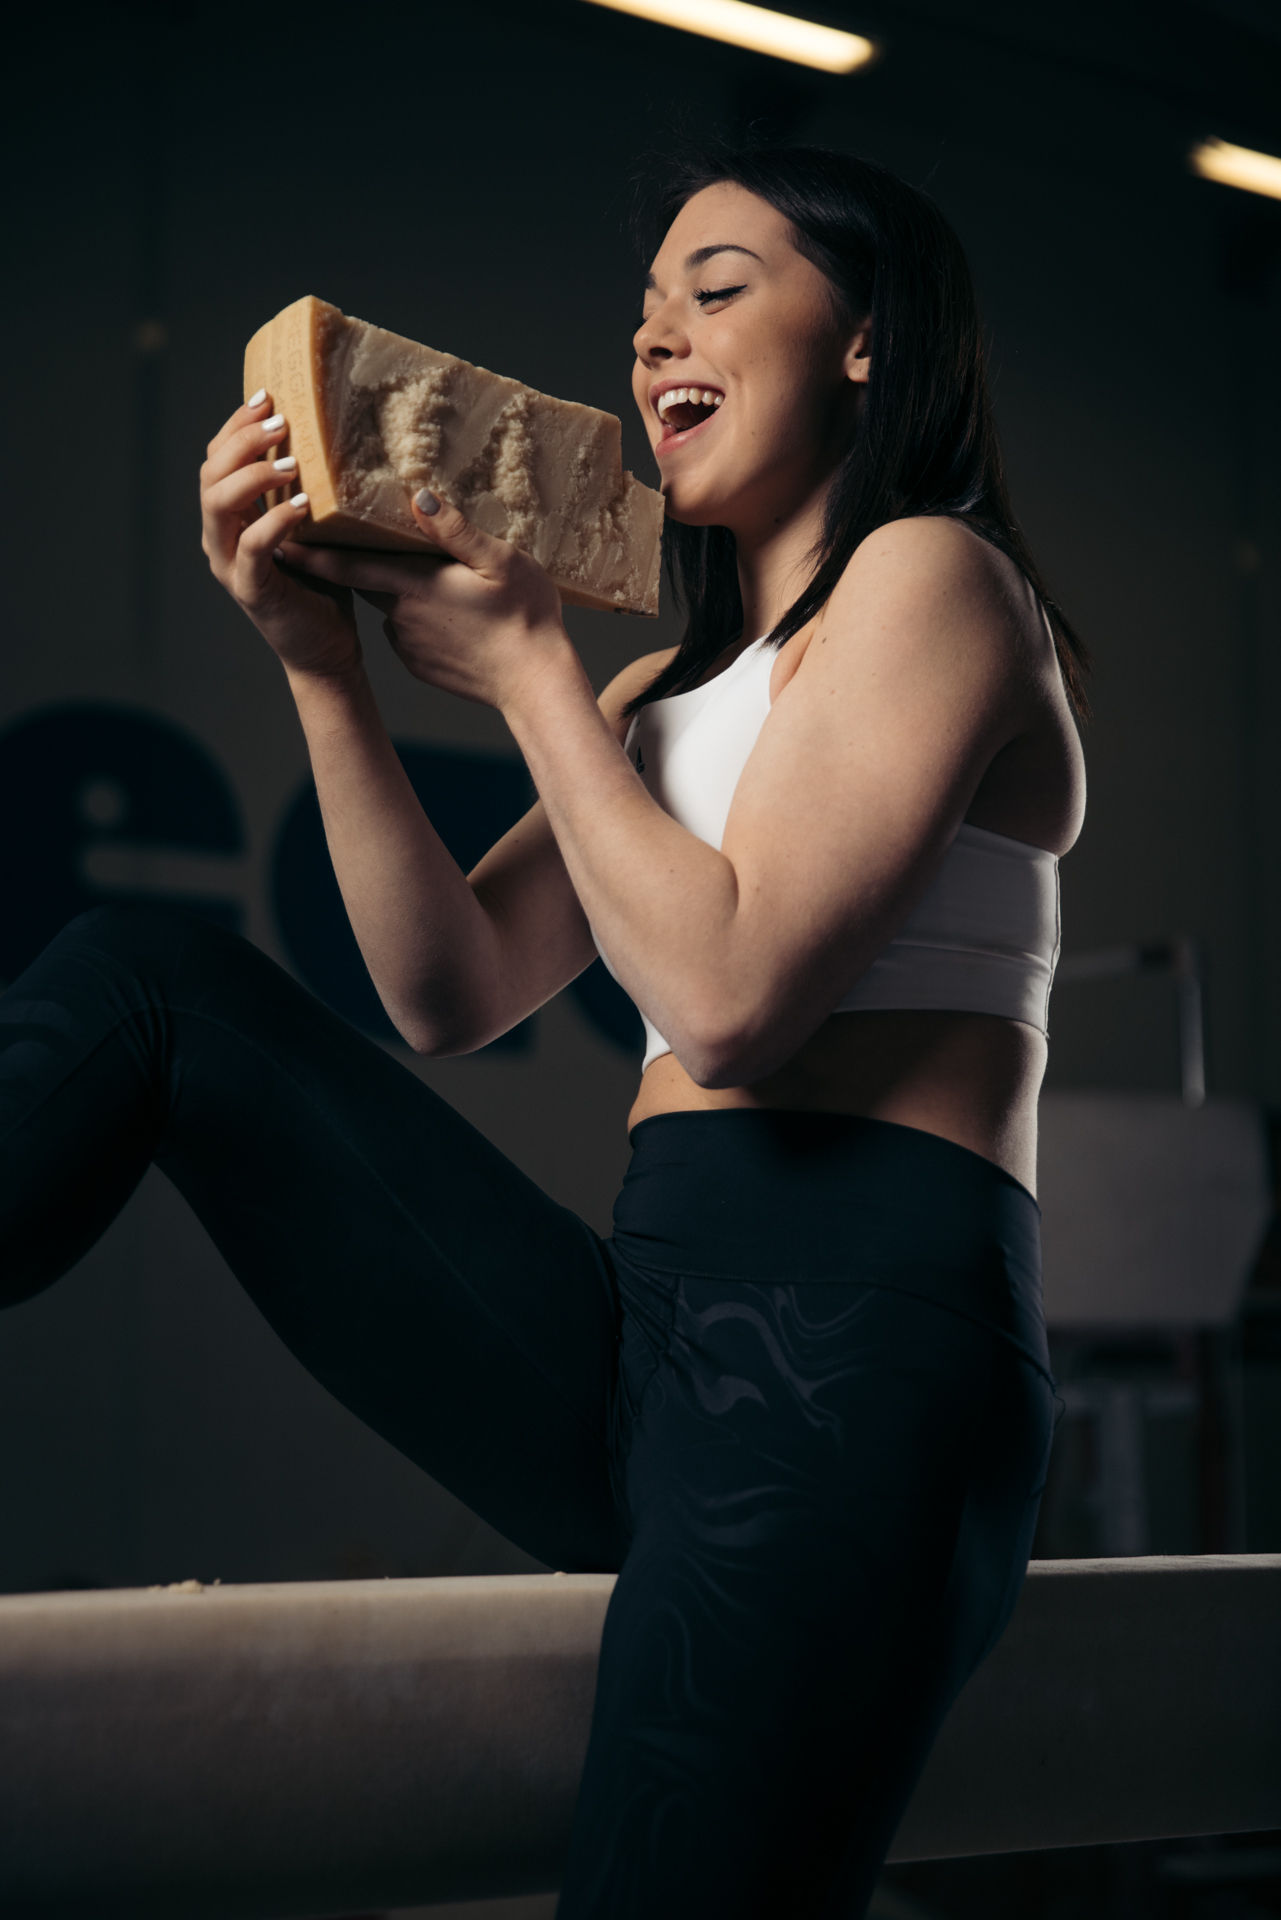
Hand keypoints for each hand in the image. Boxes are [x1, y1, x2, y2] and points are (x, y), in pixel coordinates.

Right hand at [200, 393, 359, 678]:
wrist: (327, 649)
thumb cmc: (323, 584)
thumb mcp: (314, 526)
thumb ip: (305, 489)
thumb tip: (333, 434)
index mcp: (230, 517)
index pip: (218, 458)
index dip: (236, 424)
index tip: (268, 397)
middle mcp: (219, 537)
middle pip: (211, 473)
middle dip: (242, 440)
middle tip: (280, 421)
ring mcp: (229, 564)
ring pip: (218, 504)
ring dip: (253, 475)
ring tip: (291, 462)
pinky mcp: (251, 590)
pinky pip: (251, 546)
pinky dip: (274, 521)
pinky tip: (301, 506)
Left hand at [278, 491, 572, 712]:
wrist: (535, 683)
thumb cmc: (524, 617)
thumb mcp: (500, 561)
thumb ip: (454, 530)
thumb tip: (418, 498)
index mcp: (413, 585)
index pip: (347, 566)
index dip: (312, 553)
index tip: (280, 539)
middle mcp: (400, 616)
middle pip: (369, 580)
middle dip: (360, 563)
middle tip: (361, 540)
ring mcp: (408, 646)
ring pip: (392, 607)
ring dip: (404, 594)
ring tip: (437, 586)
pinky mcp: (420, 665)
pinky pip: (409, 635)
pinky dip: (420, 623)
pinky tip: (453, 620)